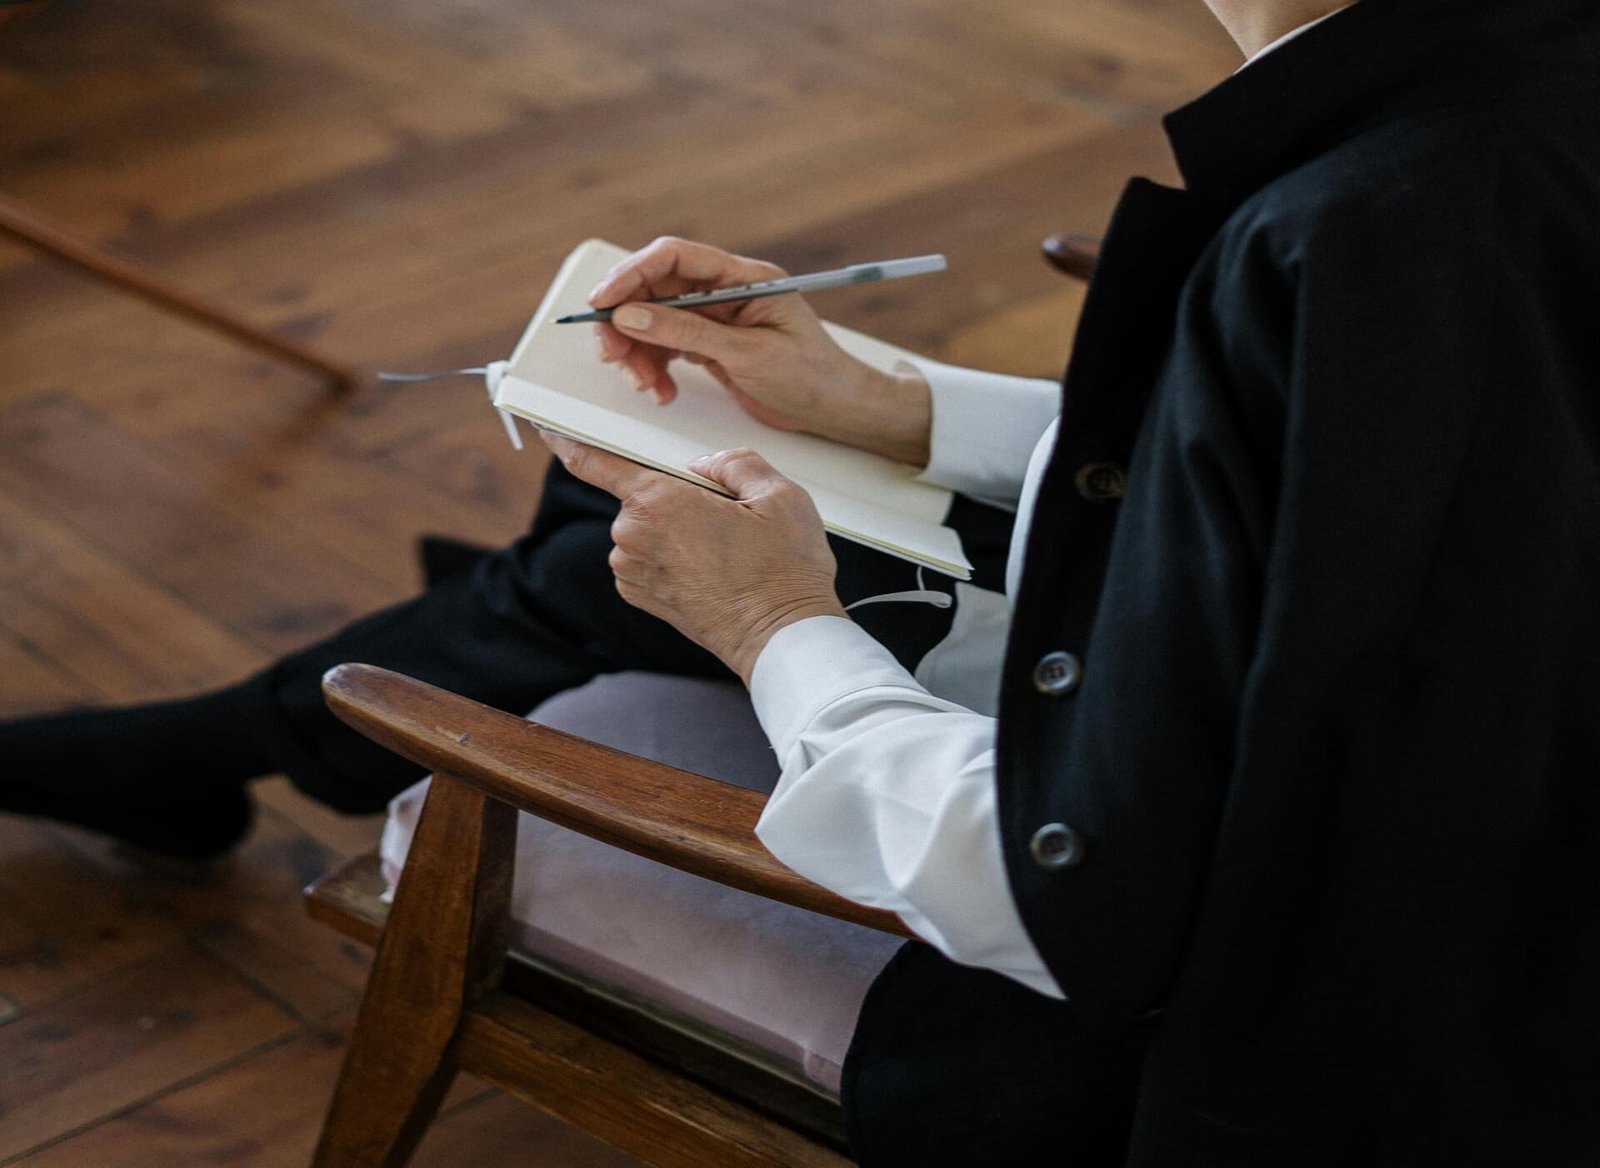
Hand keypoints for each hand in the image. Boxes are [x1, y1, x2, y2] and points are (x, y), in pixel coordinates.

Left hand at [541, 432, 847, 683]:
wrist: (782, 640)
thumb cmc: (784, 571)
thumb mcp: (780, 495)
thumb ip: (736, 463)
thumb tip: (708, 467)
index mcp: (658, 503)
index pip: (594, 462)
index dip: (567, 441)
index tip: (547, 428)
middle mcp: (633, 537)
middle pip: (640, 494)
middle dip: (675, 495)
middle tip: (726, 517)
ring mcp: (633, 571)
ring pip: (645, 527)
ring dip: (675, 529)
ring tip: (725, 551)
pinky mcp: (640, 597)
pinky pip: (646, 557)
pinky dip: (671, 556)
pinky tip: (710, 570)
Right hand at [591, 237, 930, 465]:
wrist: (837, 408)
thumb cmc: (812, 376)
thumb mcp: (748, 355)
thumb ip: (688, 332)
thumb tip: (632, 314)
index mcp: (743, 277)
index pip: (673, 258)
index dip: (631, 274)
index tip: (602, 302)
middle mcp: (726, 291)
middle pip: (655, 290)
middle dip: (626, 321)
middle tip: (613, 354)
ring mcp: (717, 318)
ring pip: (655, 321)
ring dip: (639, 352)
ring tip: (645, 384)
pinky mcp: (711, 344)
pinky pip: (666, 346)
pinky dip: (655, 368)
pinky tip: (661, 390)